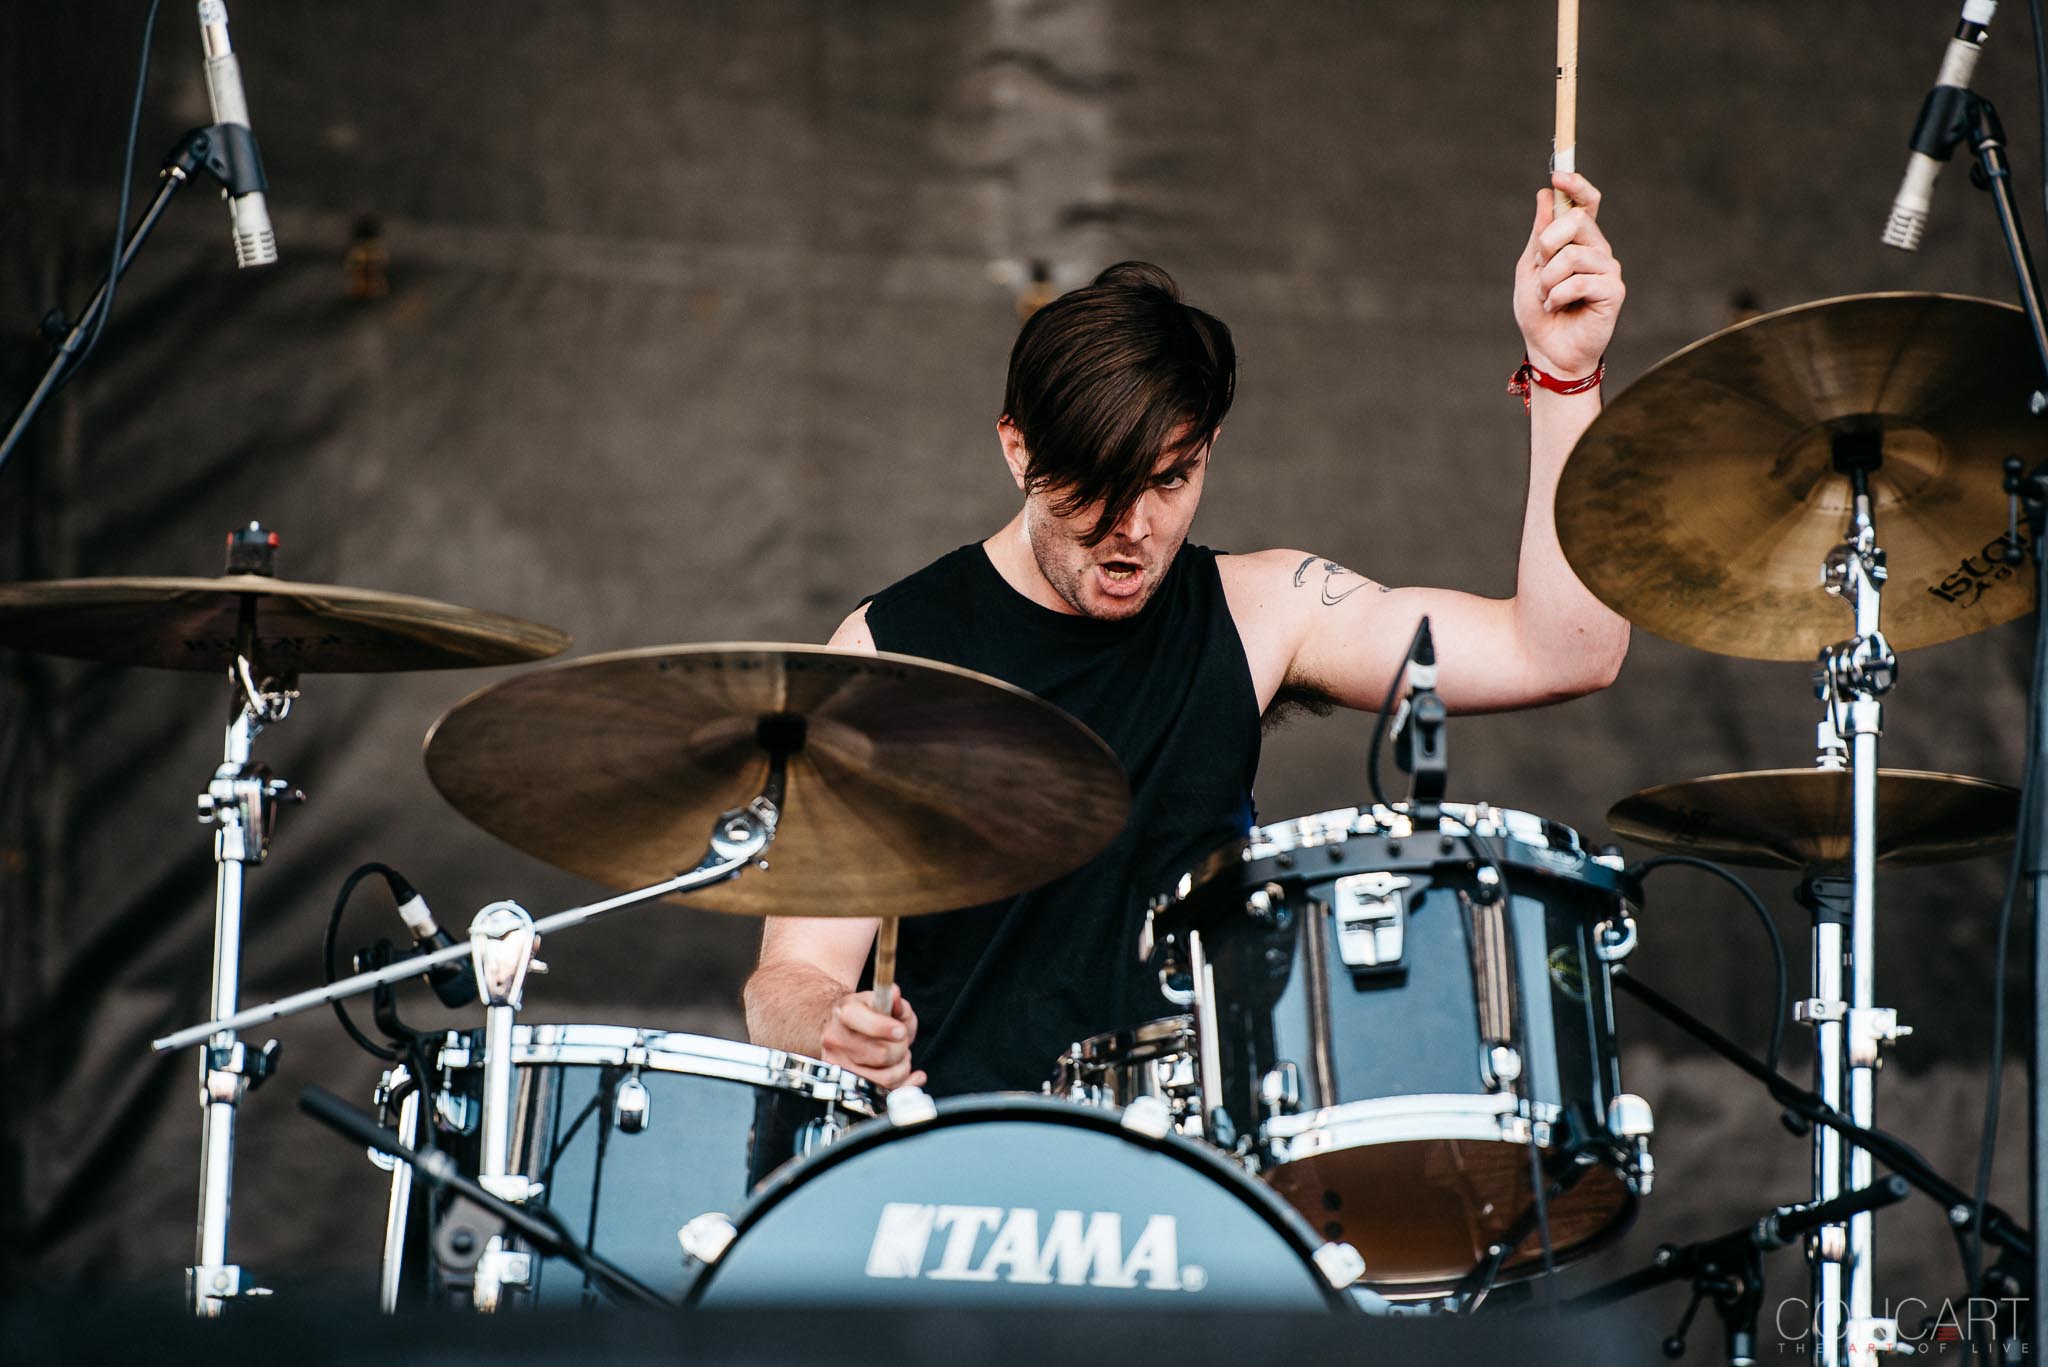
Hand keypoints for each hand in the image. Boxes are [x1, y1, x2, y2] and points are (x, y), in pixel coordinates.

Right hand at [818, 989, 925, 1091]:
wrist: (843, 1030)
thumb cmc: (867, 1016)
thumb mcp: (882, 1002)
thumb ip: (893, 1000)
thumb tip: (895, 995)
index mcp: (844, 1013)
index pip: (867, 1024)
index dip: (887, 1029)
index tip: (900, 1030)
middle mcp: (836, 1040)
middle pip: (882, 1054)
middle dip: (901, 1047)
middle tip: (901, 1041)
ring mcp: (839, 1066)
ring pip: (885, 1078)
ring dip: (902, 1067)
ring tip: (899, 1055)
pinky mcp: (847, 1086)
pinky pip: (884, 1094)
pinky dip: (905, 1085)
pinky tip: (911, 1074)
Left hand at [1513, 171, 1623, 379]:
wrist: (1547, 350)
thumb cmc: (1539, 312)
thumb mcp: (1530, 267)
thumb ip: (1539, 232)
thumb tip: (1546, 193)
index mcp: (1579, 241)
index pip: (1586, 203)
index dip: (1576, 185)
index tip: (1557, 175)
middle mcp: (1598, 250)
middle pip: (1577, 221)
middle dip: (1547, 244)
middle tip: (1539, 268)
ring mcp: (1608, 269)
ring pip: (1573, 255)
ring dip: (1548, 279)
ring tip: (1547, 297)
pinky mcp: (1613, 291)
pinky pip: (1579, 281)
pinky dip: (1558, 296)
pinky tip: (1557, 307)